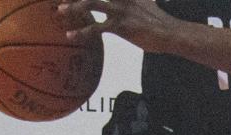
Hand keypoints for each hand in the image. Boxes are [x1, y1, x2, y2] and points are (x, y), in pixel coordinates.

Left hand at [58, 0, 181, 53]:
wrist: (170, 32)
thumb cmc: (158, 21)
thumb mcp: (145, 3)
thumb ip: (132, 1)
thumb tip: (128, 3)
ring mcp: (120, 10)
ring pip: (91, 3)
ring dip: (73, 7)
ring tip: (59, 10)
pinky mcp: (120, 26)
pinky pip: (96, 28)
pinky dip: (81, 32)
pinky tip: (70, 35)